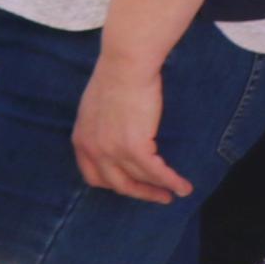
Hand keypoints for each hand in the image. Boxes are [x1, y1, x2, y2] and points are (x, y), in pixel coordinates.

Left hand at [74, 47, 190, 201]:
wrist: (126, 66)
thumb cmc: (114, 79)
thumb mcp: (95, 110)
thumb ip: (100, 130)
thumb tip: (114, 141)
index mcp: (80, 139)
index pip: (93, 175)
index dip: (113, 184)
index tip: (131, 186)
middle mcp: (92, 149)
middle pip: (116, 184)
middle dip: (140, 193)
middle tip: (158, 197)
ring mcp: (111, 150)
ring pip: (139, 179)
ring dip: (160, 189)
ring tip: (176, 192)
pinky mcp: (134, 146)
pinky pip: (156, 172)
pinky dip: (171, 182)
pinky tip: (184, 187)